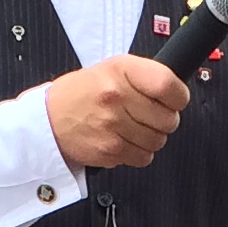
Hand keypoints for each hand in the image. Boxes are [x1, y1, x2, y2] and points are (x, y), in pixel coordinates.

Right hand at [44, 56, 188, 169]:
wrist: (49, 119)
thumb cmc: (83, 93)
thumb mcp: (112, 69)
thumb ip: (144, 77)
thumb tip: (177, 92)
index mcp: (121, 70)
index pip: (168, 85)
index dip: (178, 96)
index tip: (174, 100)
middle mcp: (117, 96)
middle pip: (168, 119)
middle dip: (164, 120)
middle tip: (147, 115)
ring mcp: (113, 125)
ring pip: (158, 141)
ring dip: (150, 137)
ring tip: (131, 127)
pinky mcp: (110, 149)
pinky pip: (144, 157)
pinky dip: (137, 152)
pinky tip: (123, 140)